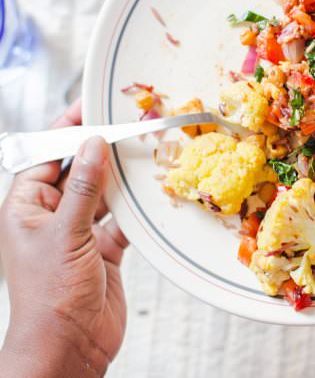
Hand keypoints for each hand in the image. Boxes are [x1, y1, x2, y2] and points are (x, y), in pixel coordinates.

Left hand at [0, 100, 127, 377]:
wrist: (70, 348)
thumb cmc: (49, 296)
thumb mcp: (64, 233)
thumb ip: (83, 188)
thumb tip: (93, 145)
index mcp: (26, 206)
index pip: (47, 156)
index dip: (67, 130)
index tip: (90, 107)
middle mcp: (51, 214)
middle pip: (78, 170)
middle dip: (99, 150)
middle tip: (123, 126)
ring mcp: (79, 231)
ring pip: (102, 192)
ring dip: (120, 177)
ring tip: (140, 152)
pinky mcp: (103, 247)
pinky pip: (121, 217)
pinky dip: (135, 207)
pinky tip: (148, 194)